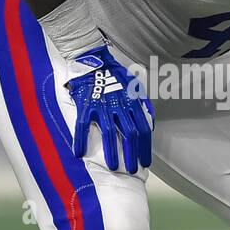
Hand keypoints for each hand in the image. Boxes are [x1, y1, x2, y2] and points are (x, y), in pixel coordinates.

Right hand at [67, 45, 153, 174]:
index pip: (142, 129)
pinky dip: (80, 140)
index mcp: (132, 102)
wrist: (94, 60)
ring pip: (108, 133)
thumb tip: (150, 119)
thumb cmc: (115, 75)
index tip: (145, 162)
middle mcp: (119, 105)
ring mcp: (102, 105)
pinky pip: (82, 125)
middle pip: (129, 134)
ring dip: (111, 151)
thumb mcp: (134, 86)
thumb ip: (141, 104)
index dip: (144, 147)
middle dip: (131, 154)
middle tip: (130, 170)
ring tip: (112, 166)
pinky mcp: (85, 104)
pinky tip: (79, 153)